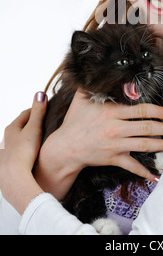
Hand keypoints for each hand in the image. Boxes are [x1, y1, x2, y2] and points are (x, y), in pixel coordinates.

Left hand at [0, 92, 47, 213]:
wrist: (15, 179)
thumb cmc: (24, 153)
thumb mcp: (34, 129)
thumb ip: (38, 112)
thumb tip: (39, 93)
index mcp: (11, 128)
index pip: (25, 113)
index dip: (37, 110)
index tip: (46, 108)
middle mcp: (5, 140)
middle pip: (20, 128)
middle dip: (31, 125)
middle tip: (45, 124)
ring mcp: (5, 153)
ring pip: (17, 142)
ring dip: (27, 140)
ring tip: (40, 142)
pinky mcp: (6, 166)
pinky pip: (17, 155)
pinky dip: (24, 153)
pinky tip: (31, 158)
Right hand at [35, 90, 162, 198]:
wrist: (64, 148)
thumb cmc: (75, 121)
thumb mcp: (82, 98)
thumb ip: (93, 83)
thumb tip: (100, 67)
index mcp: (111, 112)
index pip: (140, 110)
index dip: (158, 110)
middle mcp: (115, 128)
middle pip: (146, 127)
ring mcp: (115, 145)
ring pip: (144, 145)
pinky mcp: (113, 159)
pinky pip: (132, 166)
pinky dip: (145, 172)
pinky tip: (157, 176)